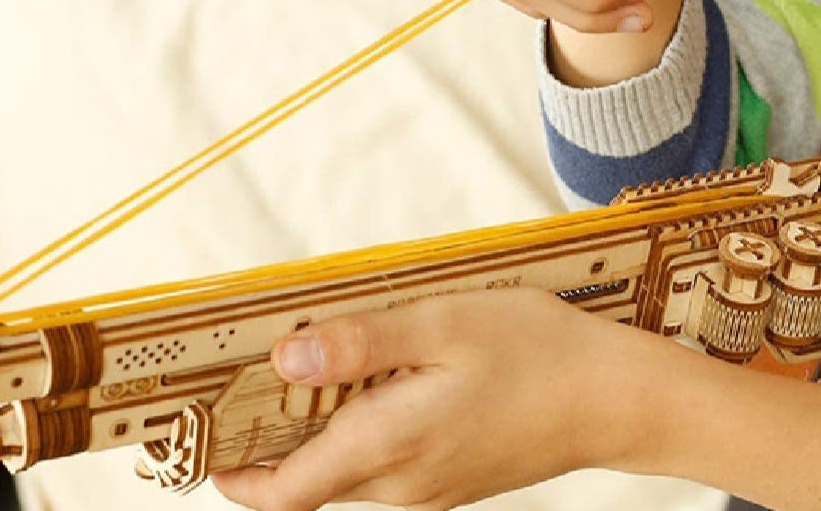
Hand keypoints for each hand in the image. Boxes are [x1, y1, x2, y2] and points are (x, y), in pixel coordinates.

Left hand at [211, 288, 667, 510]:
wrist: (617, 400)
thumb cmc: (538, 354)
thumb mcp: (443, 328)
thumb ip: (359, 346)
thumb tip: (285, 359)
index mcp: (389, 448)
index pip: (284, 495)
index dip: (235, 477)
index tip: (203, 443)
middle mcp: (403, 483)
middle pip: (310, 485)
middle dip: (272, 446)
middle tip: (252, 385)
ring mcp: (432, 487)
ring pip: (349, 473)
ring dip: (319, 435)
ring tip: (314, 370)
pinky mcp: (454, 477)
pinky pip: (387, 466)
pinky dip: (362, 433)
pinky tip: (382, 381)